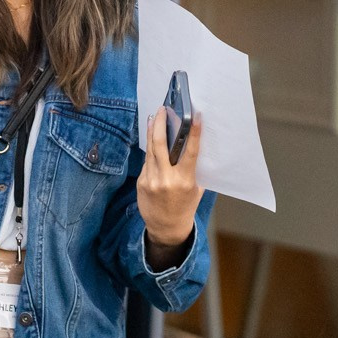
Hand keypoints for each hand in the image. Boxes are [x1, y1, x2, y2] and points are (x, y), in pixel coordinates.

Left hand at [137, 109, 202, 265]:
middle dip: (160, 123)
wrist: (166, 228)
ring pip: (151, 149)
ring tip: (155, 117)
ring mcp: (151, 180)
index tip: (194, 115)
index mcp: (185, 180)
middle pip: (161, 144)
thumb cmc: (185, 206)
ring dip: (152, 131)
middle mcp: (166, 179)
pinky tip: (152, 139)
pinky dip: (150, 149)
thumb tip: (190, 143)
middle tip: (163, 109)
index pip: (190, 151)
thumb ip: (192, 168)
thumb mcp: (196, 188)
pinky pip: (147, 161)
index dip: (193, 132)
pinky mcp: (141, 183)